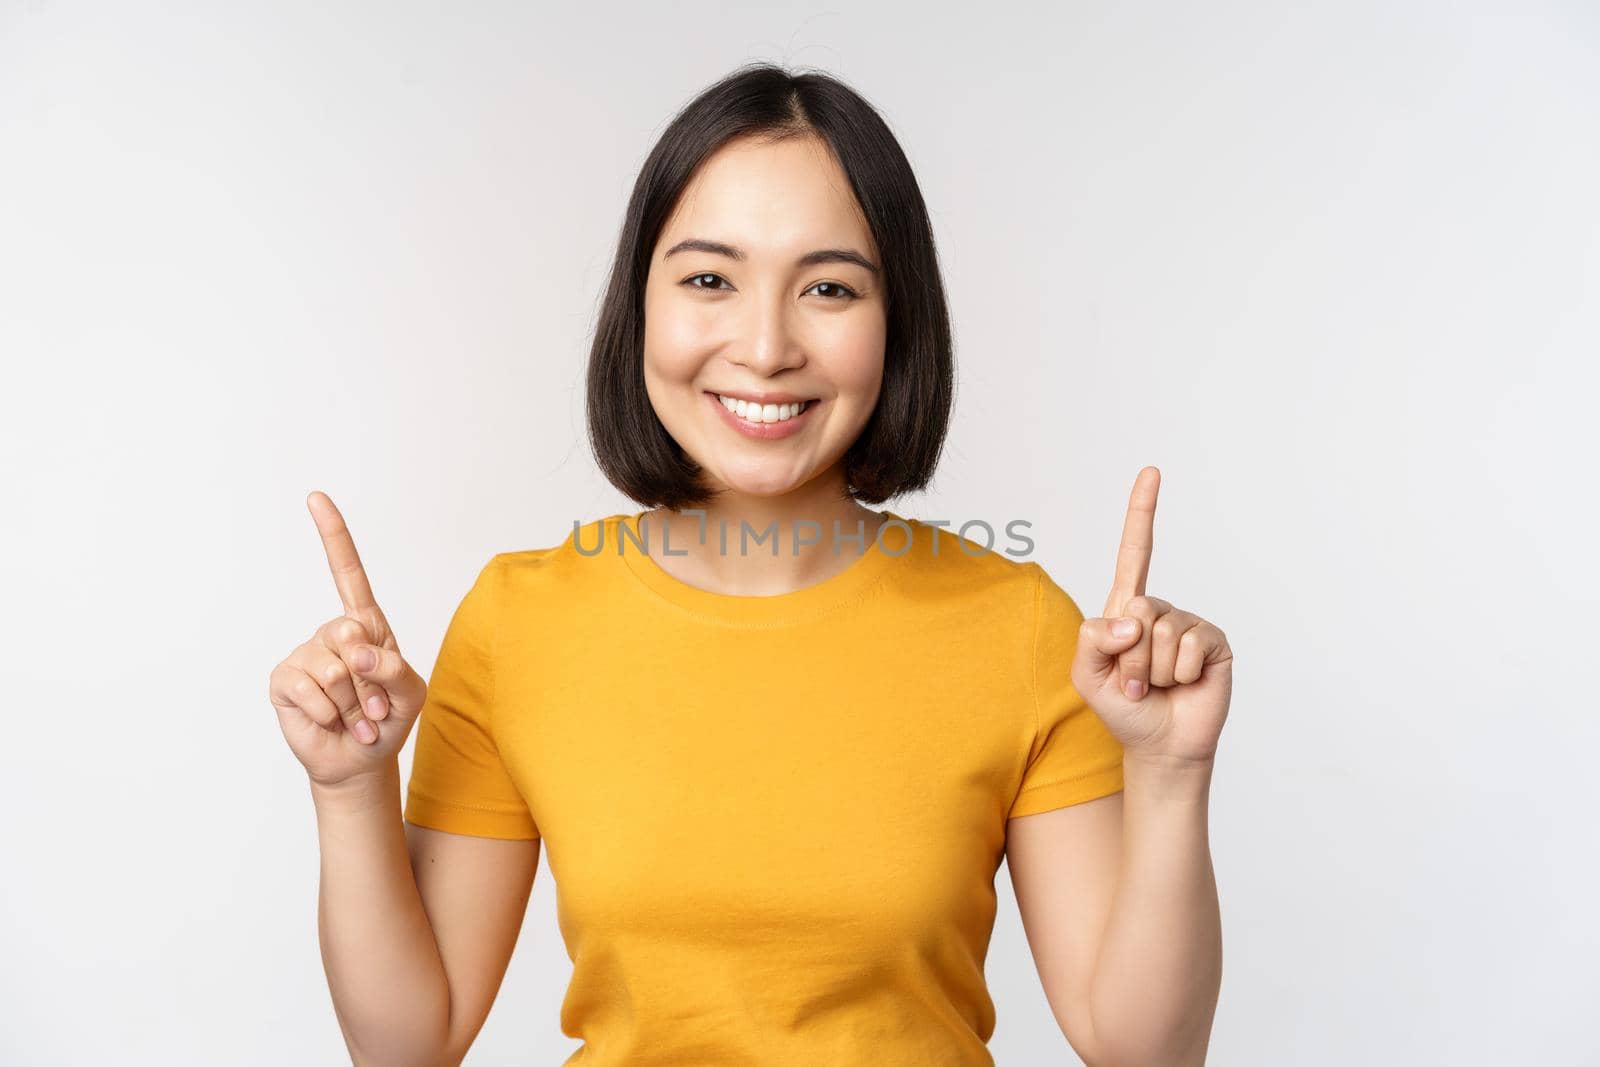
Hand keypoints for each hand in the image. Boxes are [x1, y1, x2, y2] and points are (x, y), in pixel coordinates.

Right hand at [267, 492, 428, 789]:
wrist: (362, 759)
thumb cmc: (389, 718)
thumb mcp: (411, 694)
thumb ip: (395, 669)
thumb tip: (357, 654)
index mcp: (367, 625)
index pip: (347, 572)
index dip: (332, 535)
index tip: (315, 497)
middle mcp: (333, 633)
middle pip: (349, 635)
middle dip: (372, 681)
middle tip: (376, 705)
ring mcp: (306, 656)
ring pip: (334, 671)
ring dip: (354, 705)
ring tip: (356, 717)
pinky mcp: (285, 681)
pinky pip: (309, 691)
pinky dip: (331, 715)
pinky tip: (334, 723)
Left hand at [1070, 467, 1232, 764]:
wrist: (1159, 746)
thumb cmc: (1121, 708)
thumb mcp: (1086, 675)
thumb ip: (1092, 639)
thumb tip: (1132, 619)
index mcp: (1126, 609)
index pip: (1135, 552)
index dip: (1142, 511)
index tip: (1151, 472)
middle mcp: (1159, 610)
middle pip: (1138, 609)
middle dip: (1130, 658)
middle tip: (1135, 684)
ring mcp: (1189, 624)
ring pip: (1163, 634)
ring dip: (1154, 671)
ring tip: (1158, 687)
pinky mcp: (1214, 643)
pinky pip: (1190, 647)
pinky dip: (1180, 674)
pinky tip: (1184, 685)